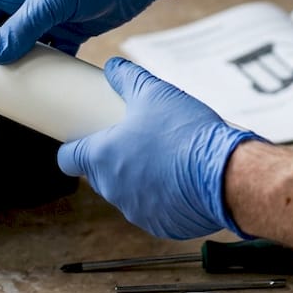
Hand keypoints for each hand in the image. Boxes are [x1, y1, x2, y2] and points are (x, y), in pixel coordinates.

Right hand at [0, 0, 184, 63]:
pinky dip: (53, 65)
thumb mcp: (50, 0)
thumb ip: (22, 28)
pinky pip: (58, 51)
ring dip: (27, 61)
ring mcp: (54, 14)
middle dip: (0, 52)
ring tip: (17, 84)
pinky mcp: (75, 27)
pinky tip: (49, 80)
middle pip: (6, 30)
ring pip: (31, 44)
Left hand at [59, 57, 263, 239]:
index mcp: (102, 157)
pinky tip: (180, 183)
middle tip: (135, 143)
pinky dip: (162, 199)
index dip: (73, 149)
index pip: (68, 158)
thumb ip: (128, 78)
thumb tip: (114, 67)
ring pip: (127, 194)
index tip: (82, 141)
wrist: (224, 173)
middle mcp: (113, 188)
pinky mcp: (160, 225)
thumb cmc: (185, 133)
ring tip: (164, 160)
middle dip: (112, 161)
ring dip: (137, 181)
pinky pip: (153, 211)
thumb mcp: (154, 93)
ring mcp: (136, 210)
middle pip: (99, 176)